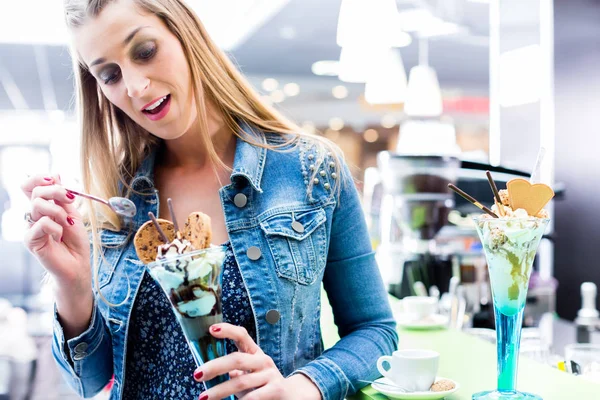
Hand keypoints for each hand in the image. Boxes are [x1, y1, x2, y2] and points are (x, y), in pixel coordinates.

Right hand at [22, 174, 93, 338]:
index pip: (30, 186)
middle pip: (35, 191)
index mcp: (43, 207)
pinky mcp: (30, 240)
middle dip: (56, 192)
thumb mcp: (72, 213)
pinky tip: (59, 237)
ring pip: (37, 205)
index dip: (39, 178)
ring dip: (58, 211)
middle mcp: (33, 215)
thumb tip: (56, 173)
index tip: (54, 179)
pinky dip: (55, 227)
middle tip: (71, 201)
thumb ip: (62, 196)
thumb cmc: (75, 241)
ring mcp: (30, 227)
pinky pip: (41, 224)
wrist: (77, 264)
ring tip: (67, 223)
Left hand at [194, 324, 320, 399]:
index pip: (242, 335)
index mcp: (254, 352)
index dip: (228, 330)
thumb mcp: (249, 373)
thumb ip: (233, 368)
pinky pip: (253, 397)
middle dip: (214, 367)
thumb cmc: (261, 384)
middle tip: (197, 375)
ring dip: (219, 391)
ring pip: (240, 382)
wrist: (289, 396)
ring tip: (203, 398)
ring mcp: (270, 375)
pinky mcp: (276, 390)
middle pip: (237, 359)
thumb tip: (206, 370)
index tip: (211, 329)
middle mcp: (263, 360)